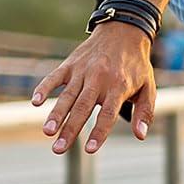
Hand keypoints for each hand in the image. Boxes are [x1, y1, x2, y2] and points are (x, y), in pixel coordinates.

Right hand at [33, 22, 156, 154]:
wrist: (123, 33)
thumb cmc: (137, 66)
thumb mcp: (149, 87)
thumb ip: (145, 112)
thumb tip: (140, 136)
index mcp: (119, 88)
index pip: (108, 115)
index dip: (99, 132)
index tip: (90, 150)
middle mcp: (99, 80)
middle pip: (82, 108)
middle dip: (70, 130)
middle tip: (58, 149)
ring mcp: (82, 72)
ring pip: (67, 96)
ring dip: (56, 114)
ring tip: (47, 132)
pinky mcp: (70, 65)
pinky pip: (55, 77)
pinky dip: (44, 88)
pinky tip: (35, 102)